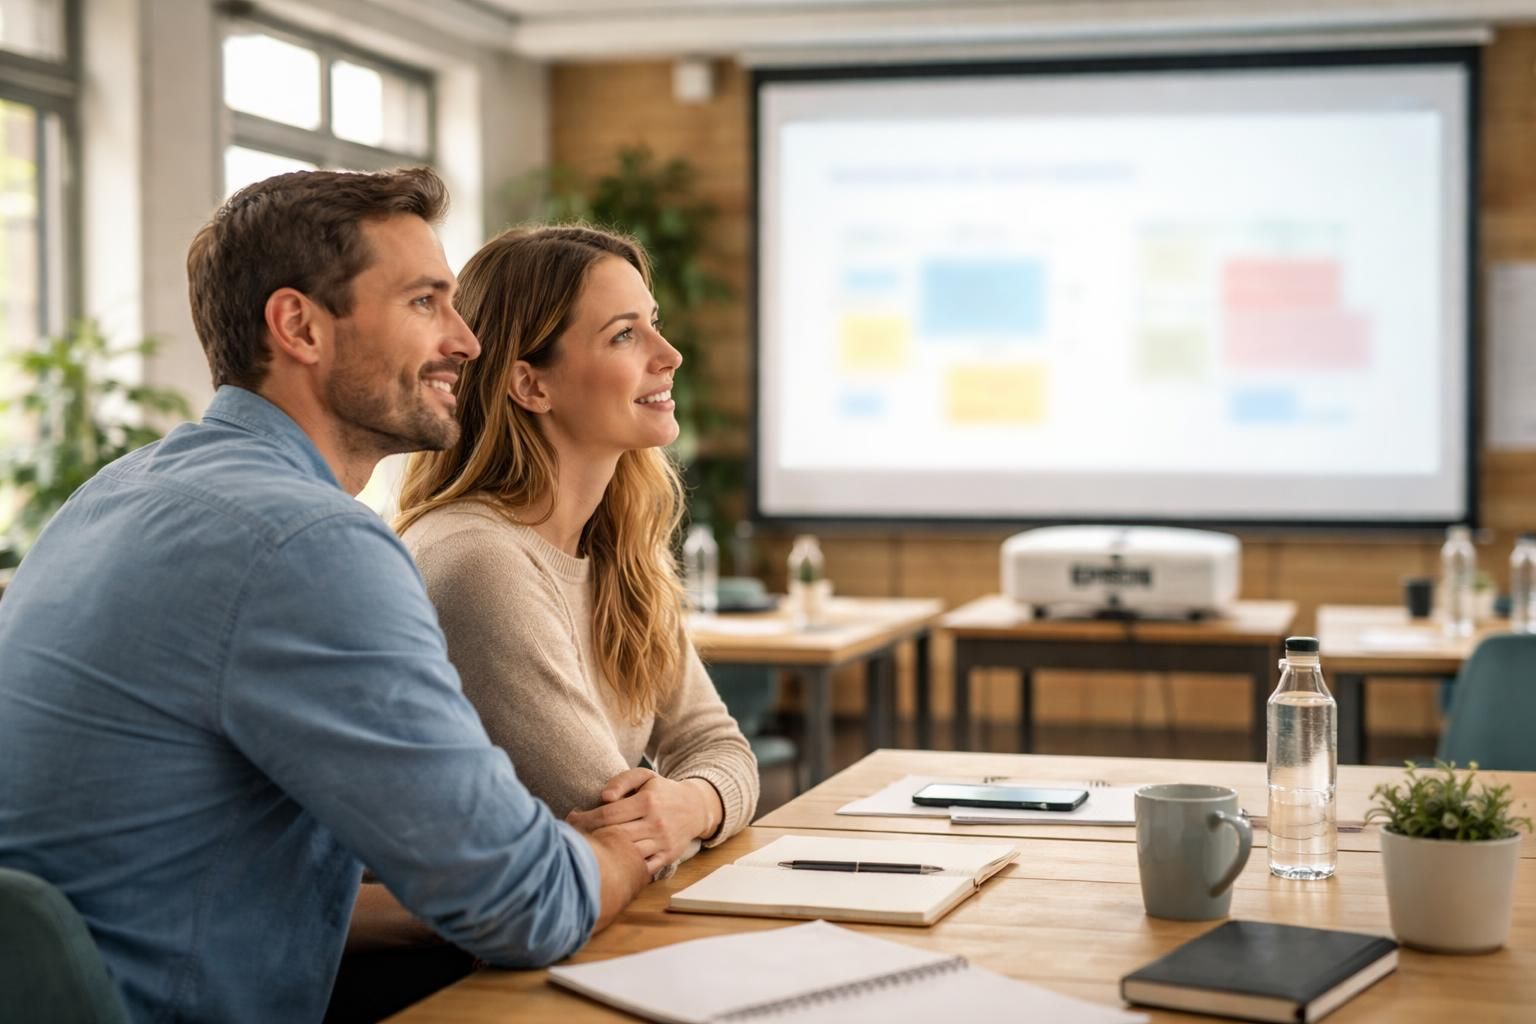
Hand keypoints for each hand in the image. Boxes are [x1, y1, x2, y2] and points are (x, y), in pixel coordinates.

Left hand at [566, 767, 721, 874]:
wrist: (696, 807)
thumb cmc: (663, 791)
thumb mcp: (646, 776)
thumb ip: (622, 781)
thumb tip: (603, 797)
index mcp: (647, 801)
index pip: (607, 814)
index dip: (584, 818)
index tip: (571, 819)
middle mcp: (655, 823)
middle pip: (613, 834)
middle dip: (589, 836)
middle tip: (572, 836)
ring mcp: (662, 842)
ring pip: (626, 853)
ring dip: (604, 852)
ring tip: (588, 848)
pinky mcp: (667, 857)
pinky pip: (642, 868)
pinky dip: (626, 867)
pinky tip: (612, 862)